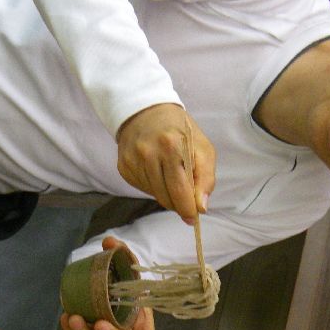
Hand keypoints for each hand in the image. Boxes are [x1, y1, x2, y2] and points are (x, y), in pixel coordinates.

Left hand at [59, 237, 156, 329]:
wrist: (113, 278)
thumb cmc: (125, 274)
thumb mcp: (128, 261)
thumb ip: (122, 251)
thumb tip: (109, 242)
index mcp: (140, 316)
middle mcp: (123, 327)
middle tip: (98, 324)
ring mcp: (104, 329)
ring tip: (72, 318)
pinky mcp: (89, 327)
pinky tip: (65, 317)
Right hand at [116, 103, 215, 223]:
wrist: (147, 111)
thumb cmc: (180, 131)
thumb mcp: (202, 148)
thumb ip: (206, 179)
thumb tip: (201, 207)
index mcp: (171, 146)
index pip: (180, 190)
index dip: (188, 209)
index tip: (193, 218)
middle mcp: (148, 153)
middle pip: (165, 197)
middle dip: (178, 205)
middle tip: (186, 205)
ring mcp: (132, 160)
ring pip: (154, 195)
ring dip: (166, 195)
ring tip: (172, 179)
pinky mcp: (123, 166)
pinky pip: (142, 188)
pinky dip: (153, 187)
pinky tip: (157, 173)